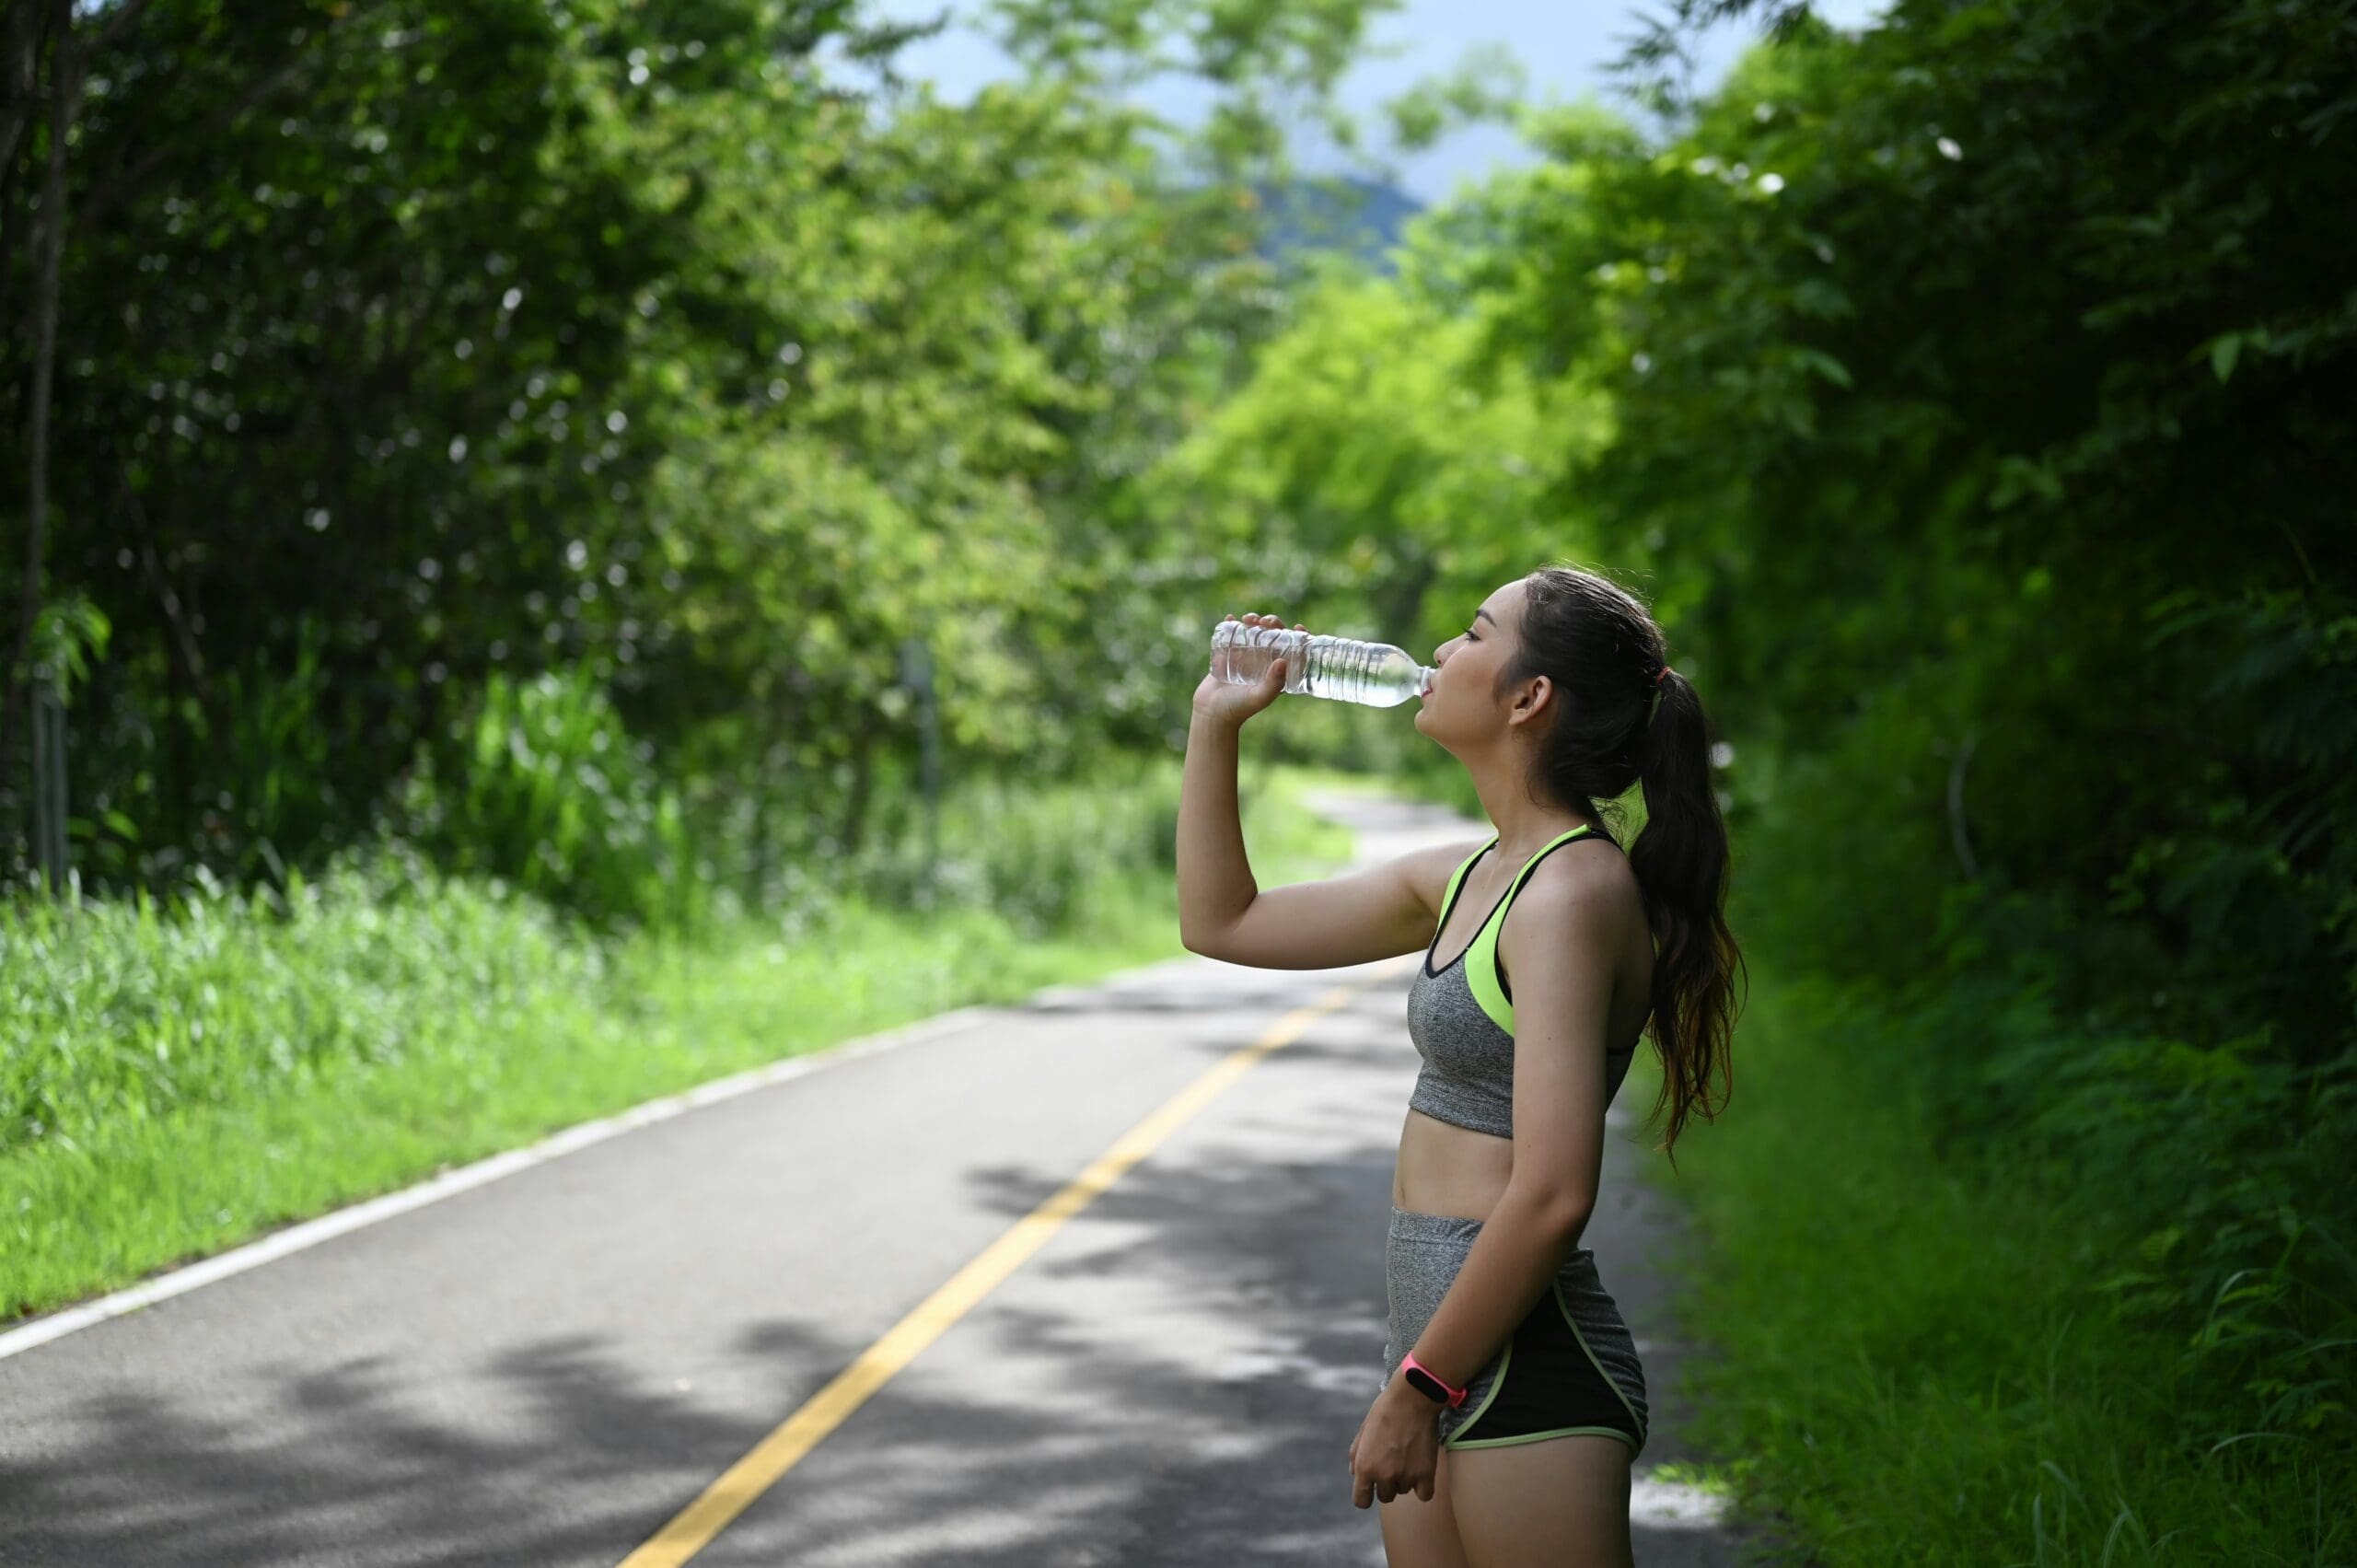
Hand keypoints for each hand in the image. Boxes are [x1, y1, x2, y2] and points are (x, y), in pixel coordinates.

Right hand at [1192, 611, 1303, 728]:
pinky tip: (1230, 618)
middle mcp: (1263, 664)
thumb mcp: (1259, 697)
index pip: (1294, 651)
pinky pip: (1232, 635)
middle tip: (1267, 622)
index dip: (1299, 637)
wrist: (1211, 713)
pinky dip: (1231, 624)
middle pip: (1274, 637)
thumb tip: (1283, 661)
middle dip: (1274, 624)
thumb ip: (1272, 684)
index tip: (1298, 627)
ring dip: (1254, 621)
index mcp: (1277, 673)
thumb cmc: (1238, 709)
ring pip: (1255, 632)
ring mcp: (1245, 658)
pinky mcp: (1227, 655)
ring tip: (1248, 619)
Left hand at [1348, 1375, 1441, 1508]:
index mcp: (1364, 1467)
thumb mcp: (1363, 1430)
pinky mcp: (1426, 1474)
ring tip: (1407, 1455)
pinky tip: (1421, 1470)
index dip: (1365, 1495)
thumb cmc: (1385, 1410)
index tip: (1371, 1488)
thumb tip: (1355, 1474)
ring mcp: (1405, 1476)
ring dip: (1405, 1479)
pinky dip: (1423, 1486)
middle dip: (1387, 1483)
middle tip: (1393, 1462)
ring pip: (1404, 1490)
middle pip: (1385, 1496)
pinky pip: (1424, 1495)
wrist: (1412, 1397)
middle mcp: (1383, 1476)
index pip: (1361, 1501)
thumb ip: (1356, 1456)